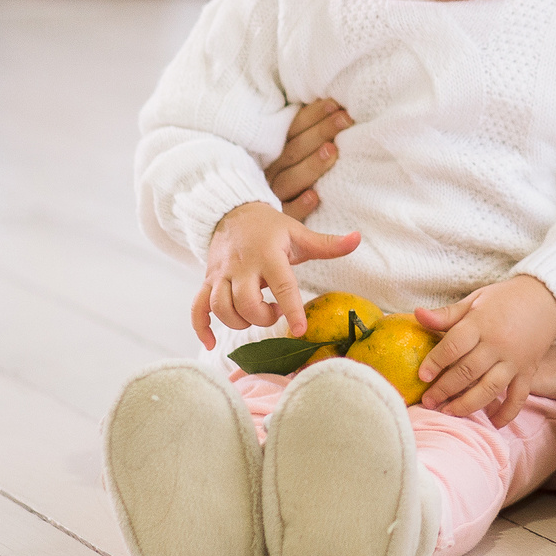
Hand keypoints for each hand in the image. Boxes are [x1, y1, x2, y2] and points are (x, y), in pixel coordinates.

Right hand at [191, 202, 358, 348]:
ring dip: (239, 322)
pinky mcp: (207, 281)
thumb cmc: (270, 228)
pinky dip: (201, 328)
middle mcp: (241, 266)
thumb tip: (358, 239)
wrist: (232, 212)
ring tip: (256, 316)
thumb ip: (328, 243)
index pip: (282, 285)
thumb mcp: (299, 233)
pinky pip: (196, 308)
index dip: (291, 309)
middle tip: (275, 313)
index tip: (301, 330)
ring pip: (221, 308)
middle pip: (245, 302)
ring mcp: (220, 274)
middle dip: (262, 317)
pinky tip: (212, 343)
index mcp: (268, 255)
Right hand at [267, 98, 349, 221]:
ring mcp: (273, 196)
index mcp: (275, 154)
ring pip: (290, 179)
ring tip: (332, 151)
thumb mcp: (295, 156)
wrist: (256, 228)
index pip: (292, 130)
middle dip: (320, 132)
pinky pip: (287, 213)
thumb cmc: (291, 181)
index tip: (335, 104)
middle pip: (294, 151)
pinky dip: (300, 205)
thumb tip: (338, 107)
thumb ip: (309, 136)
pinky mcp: (280, 220)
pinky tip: (314, 197)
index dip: (312, 116)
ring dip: (312, 165)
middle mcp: (271, 173)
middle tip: (345, 120)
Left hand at [412, 275, 555, 424]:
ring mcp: (515, 361)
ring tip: (449, 412)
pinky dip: (506, 413)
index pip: (454, 345)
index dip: (435, 362)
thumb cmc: (505, 299)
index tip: (422, 376)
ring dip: (467, 404)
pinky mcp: (528, 372)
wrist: (547, 300)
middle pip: (467, 372)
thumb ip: (447, 313)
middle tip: (428, 401)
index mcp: (482, 323)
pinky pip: (518, 397)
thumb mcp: (475, 300)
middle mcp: (499, 344)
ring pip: (489, 389)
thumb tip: (417, 314)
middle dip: (444, 389)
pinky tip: (492, 423)